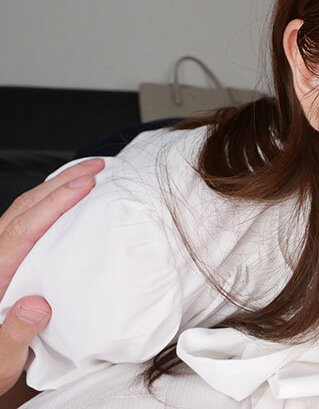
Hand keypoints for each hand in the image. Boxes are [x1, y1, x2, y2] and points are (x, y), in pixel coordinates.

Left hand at [0, 158, 104, 395]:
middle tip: (97, 167)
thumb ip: (15, 334)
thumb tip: (37, 304)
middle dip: (62, 182)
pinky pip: (25, 220)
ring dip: (56, 187)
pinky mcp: (7, 259)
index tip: (85, 185)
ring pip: (23, 210)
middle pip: (24, 209)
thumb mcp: (0, 362)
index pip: (24, 230)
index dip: (56, 204)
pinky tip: (69, 199)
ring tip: (89, 174)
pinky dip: (49, 202)